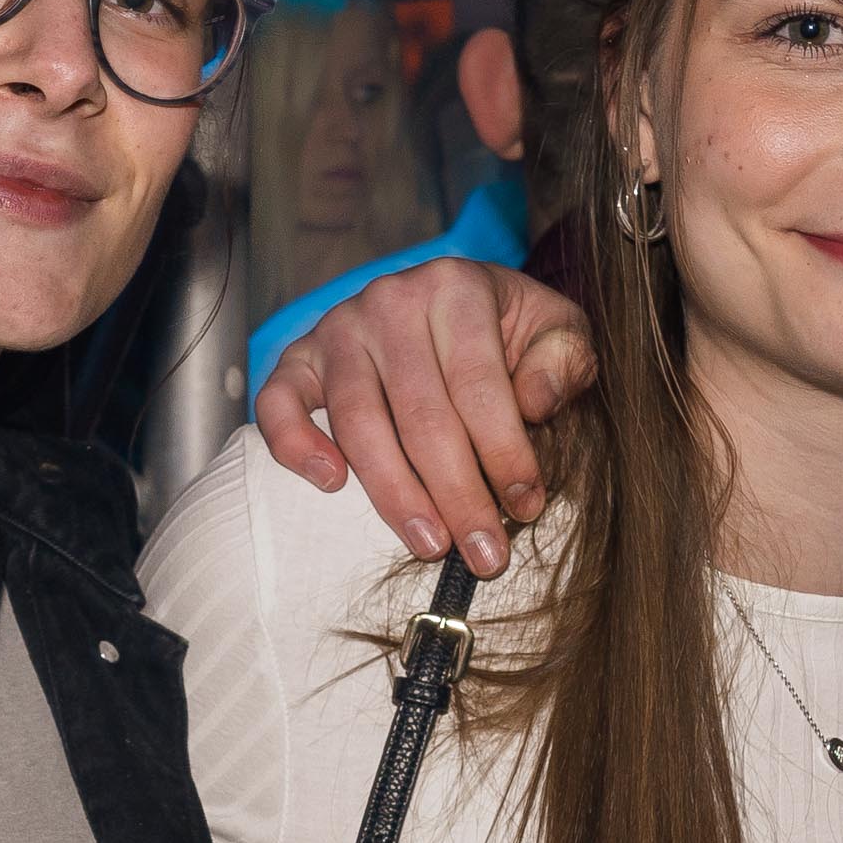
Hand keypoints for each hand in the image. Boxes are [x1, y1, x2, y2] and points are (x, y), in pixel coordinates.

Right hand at [248, 259, 594, 573]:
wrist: (451, 300)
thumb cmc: (509, 330)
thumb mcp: (557, 329)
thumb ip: (563, 360)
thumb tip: (535, 403)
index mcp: (455, 287)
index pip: (478, 384)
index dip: (505, 452)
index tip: (526, 505)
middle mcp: (390, 302)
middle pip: (421, 415)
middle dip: (458, 494)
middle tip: (484, 554)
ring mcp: (339, 328)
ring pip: (359, 423)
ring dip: (394, 494)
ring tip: (431, 544)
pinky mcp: (301, 357)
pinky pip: (279, 401)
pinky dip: (296, 443)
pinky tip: (331, 485)